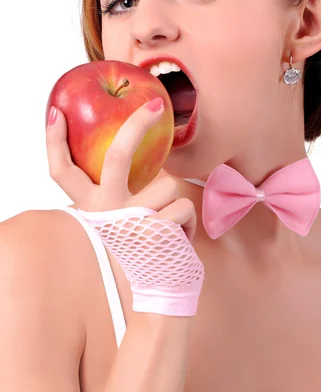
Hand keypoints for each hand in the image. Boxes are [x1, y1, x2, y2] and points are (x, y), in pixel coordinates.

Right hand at [46, 99, 203, 315]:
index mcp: (92, 206)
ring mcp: (131, 221)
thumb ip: (122, 190)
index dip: (54, 140)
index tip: (57, 112)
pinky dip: (190, 224)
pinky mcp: (157, 231)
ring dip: (177, 205)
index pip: (62, 170)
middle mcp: (106, 212)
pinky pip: (186, 207)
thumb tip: (134, 145)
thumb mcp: (123, 217)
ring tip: (168, 228)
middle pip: (115, 155)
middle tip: (154, 105)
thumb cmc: (143, 246)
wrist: (159, 291)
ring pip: (170, 184)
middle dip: (136, 124)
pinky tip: (178, 242)